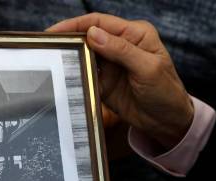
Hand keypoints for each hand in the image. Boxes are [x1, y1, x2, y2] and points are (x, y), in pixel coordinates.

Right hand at [48, 13, 193, 149]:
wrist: (167, 122)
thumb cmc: (166, 92)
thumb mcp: (147, 68)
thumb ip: (121, 50)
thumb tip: (93, 34)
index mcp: (134, 34)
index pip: (100, 22)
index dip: (75, 25)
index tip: (55, 31)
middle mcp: (120, 46)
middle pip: (88, 37)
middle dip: (68, 40)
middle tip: (48, 46)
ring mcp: (110, 65)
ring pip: (83, 55)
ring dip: (70, 58)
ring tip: (52, 61)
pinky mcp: (103, 83)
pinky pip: (85, 76)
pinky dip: (75, 76)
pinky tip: (65, 78)